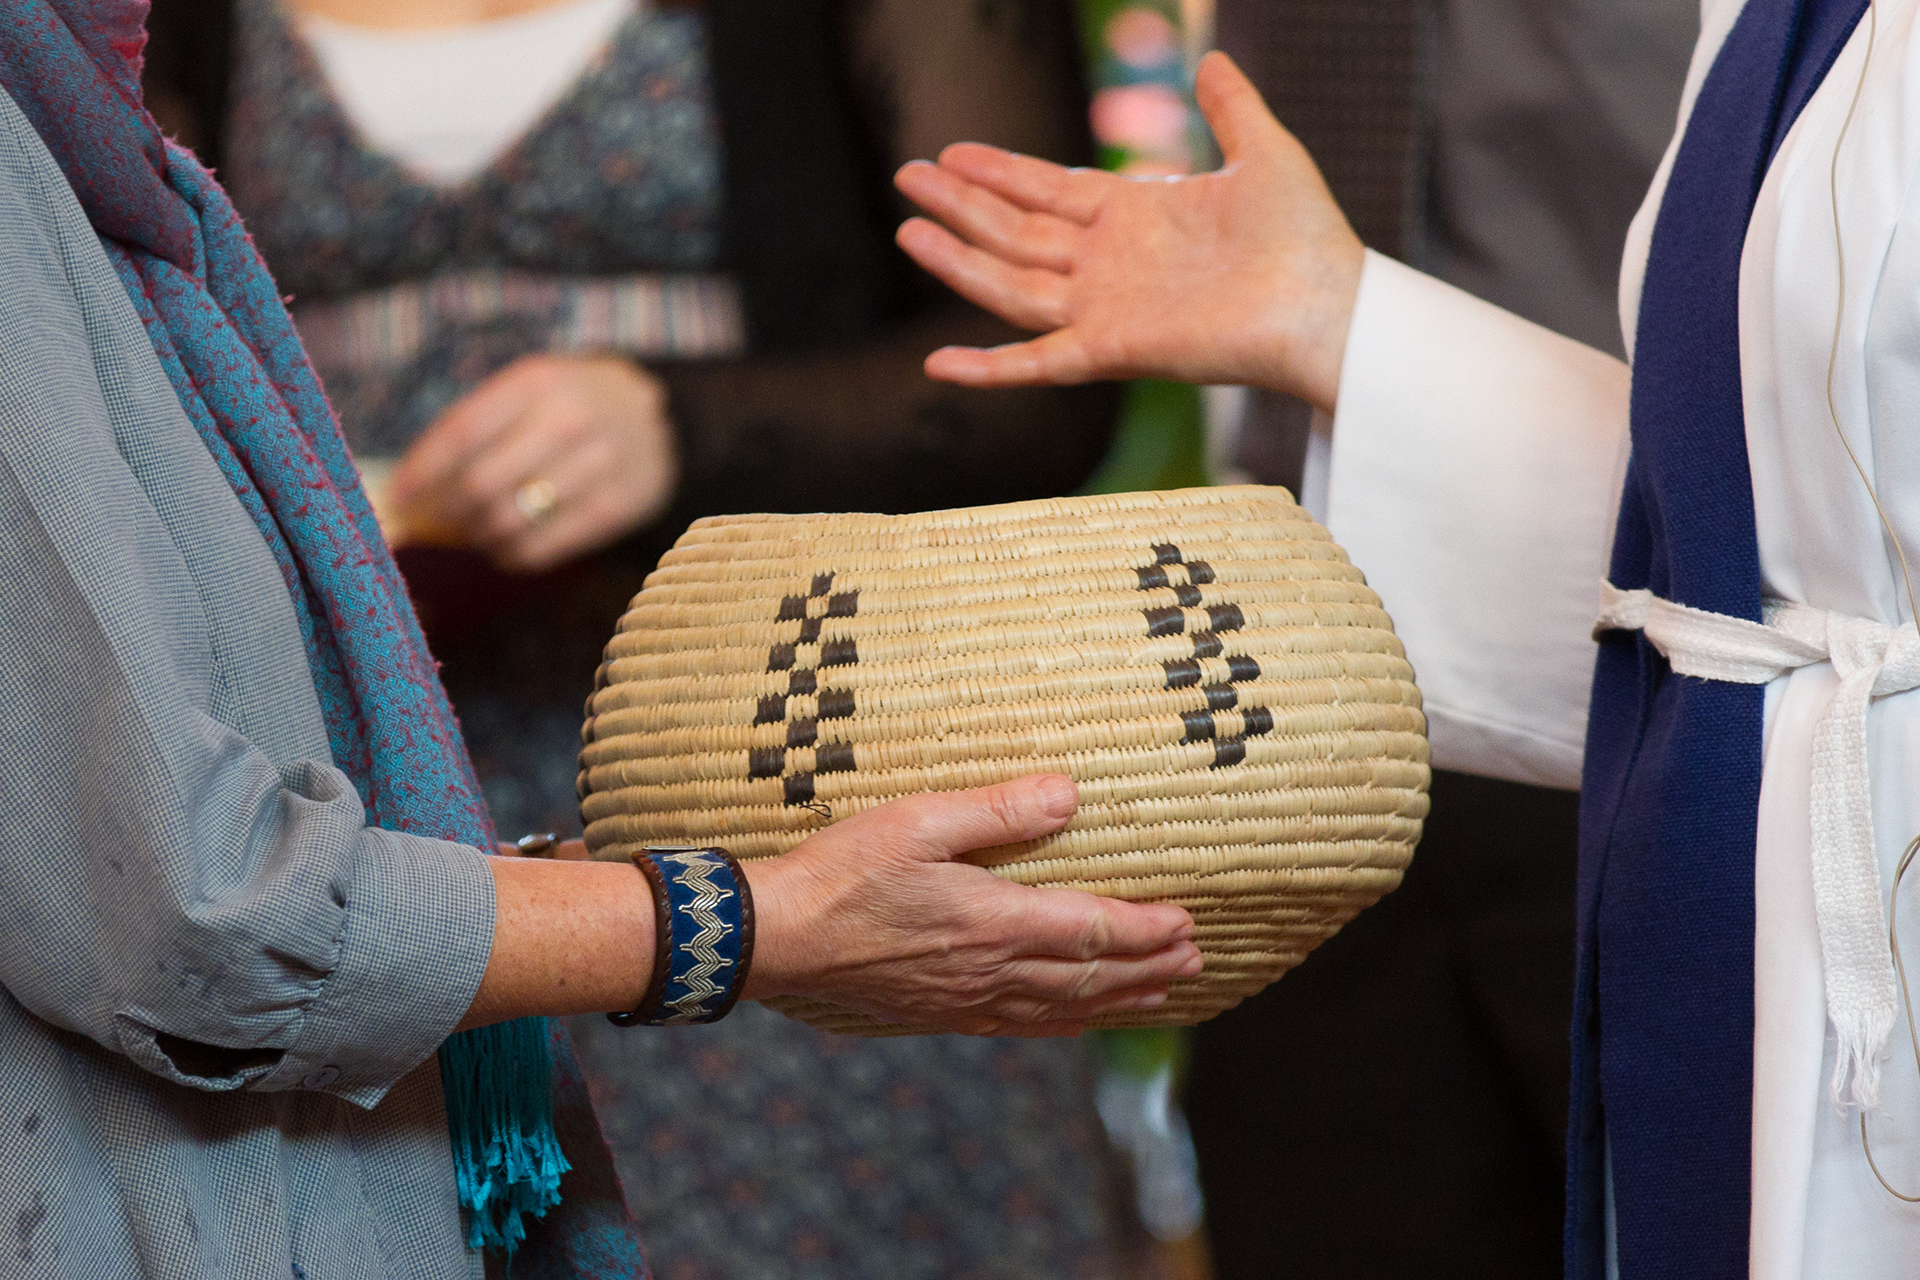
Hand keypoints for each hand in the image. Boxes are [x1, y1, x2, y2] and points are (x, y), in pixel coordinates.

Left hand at [387, 352, 677, 571]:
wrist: (658, 417)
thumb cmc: (569, 405)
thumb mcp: (528, 391)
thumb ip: (474, 428)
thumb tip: (409, 489)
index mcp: (537, 382)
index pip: (462, 434)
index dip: (422, 473)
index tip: (399, 499)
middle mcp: (571, 419)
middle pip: (482, 484)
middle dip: (446, 512)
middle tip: (435, 522)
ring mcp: (600, 465)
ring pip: (511, 520)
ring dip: (478, 536)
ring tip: (472, 534)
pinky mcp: (619, 507)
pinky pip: (546, 547)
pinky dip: (513, 555)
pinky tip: (505, 548)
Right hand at [743, 775, 1202, 1035]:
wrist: (778, 937)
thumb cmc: (843, 871)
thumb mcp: (921, 819)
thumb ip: (999, 809)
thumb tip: (1070, 794)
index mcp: (995, 921)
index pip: (1091, 930)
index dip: (1146, 930)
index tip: (1188, 923)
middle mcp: (991, 971)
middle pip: (1089, 977)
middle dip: (1148, 969)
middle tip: (1195, 961)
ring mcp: (966, 1000)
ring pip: (1062, 1009)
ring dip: (1118, 1001)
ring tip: (1160, 994)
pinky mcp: (940, 1014)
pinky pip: (1021, 1026)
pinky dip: (1064, 1025)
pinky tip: (1075, 1021)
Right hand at [893, 52, 1363, 410]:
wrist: (1329, 304)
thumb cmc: (1307, 237)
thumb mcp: (1264, 150)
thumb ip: (1230, 108)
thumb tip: (1214, 61)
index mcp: (1137, 217)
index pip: (1049, 191)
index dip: (1000, 171)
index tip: (951, 153)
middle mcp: (1111, 265)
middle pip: (1016, 231)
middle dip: (961, 204)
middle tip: (906, 176)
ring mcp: (1107, 310)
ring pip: (1011, 284)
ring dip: (959, 260)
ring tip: (909, 230)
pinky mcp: (1114, 351)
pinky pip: (1037, 363)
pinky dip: (988, 370)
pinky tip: (938, 364)